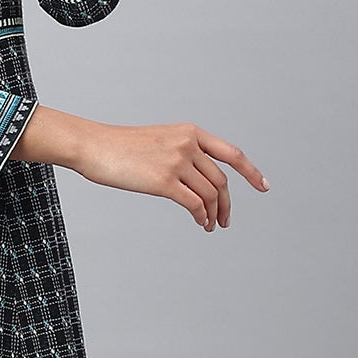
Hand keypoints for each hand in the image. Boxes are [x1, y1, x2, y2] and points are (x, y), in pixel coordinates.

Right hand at [63, 116, 269, 228]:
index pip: (232, 154)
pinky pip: (194, 204)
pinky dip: (201, 216)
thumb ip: (182, 153)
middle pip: (221, 181)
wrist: (94, 146)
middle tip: (225, 220)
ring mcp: (176, 162)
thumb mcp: (159, 141)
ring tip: (210, 225)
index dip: (251, 172)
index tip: (263, 187)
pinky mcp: (163, 181)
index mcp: (190, 132)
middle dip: (227, 204)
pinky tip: (200, 223)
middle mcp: (188, 145)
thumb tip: (197, 180)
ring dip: (213, 214)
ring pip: (209, 194)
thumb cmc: (119, 147)